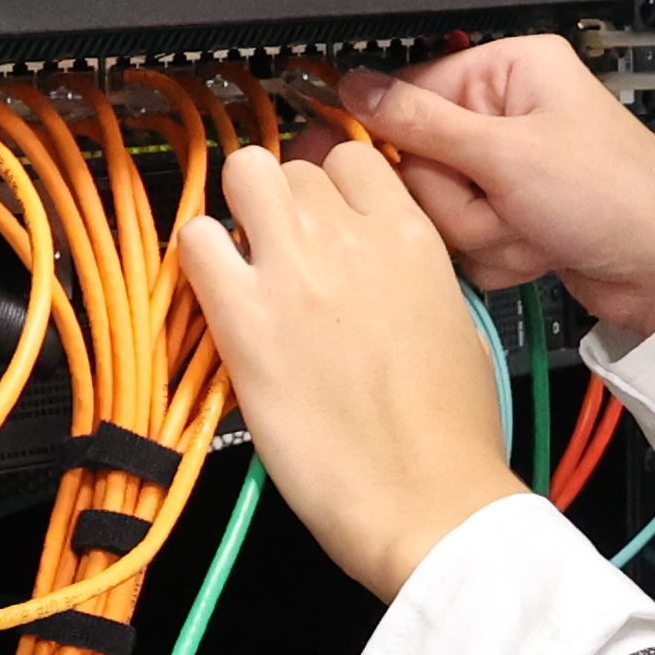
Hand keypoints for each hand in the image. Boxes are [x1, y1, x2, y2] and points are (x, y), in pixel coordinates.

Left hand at [181, 144, 525, 601]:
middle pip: (294, 168)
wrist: (426, 496)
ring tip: (248, 258)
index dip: (333, 182)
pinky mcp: (244, 320)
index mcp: (412, 238)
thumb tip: (377, 265)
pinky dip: (200, 255)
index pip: (353, 157)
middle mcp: (351, 239)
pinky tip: (221, 292)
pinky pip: (196, 241)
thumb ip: (411, 272)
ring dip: (240, 211)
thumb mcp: (458, 322)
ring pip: (242, 176)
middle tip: (286, 246)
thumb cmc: (451, 431)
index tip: (326, 208)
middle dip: (286, 201)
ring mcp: (294, 272)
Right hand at [324, 37, 654, 337]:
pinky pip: (470, 241)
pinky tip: (541, 247)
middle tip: (503, 200)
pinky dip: (502, 253)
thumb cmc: (617, 195)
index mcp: (510, 70)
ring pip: (441, 209)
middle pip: (419, 160)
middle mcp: (509, 114)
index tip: (356, 157)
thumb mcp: (508, 152)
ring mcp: (512, 171)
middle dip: (460, 198)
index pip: (409, 91)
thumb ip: (421, 121)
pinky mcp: (516, 217)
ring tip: (533, 225)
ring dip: (485, 231)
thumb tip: (356, 87)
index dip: (389, 133)